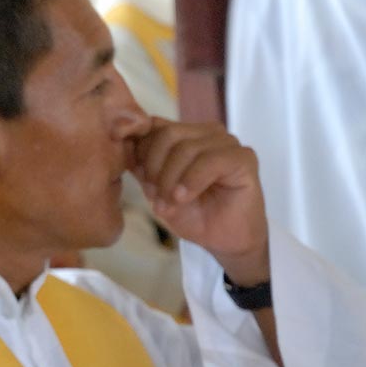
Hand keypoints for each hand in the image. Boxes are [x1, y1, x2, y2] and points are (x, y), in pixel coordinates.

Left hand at [131, 118, 269, 285]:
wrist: (224, 241)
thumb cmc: (194, 214)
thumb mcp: (157, 190)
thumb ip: (142, 167)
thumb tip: (122, 146)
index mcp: (186, 134)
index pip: (154, 125)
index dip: (141, 151)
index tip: (139, 180)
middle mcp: (206, 133)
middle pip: (168, 133)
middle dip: (155, 167)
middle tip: (154, 196)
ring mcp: (227, 143)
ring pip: (187, 147)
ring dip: (171, 179)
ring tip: (169, 204)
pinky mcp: (243, 158)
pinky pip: (211, 160)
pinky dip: (191, 180)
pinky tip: (183, 197)